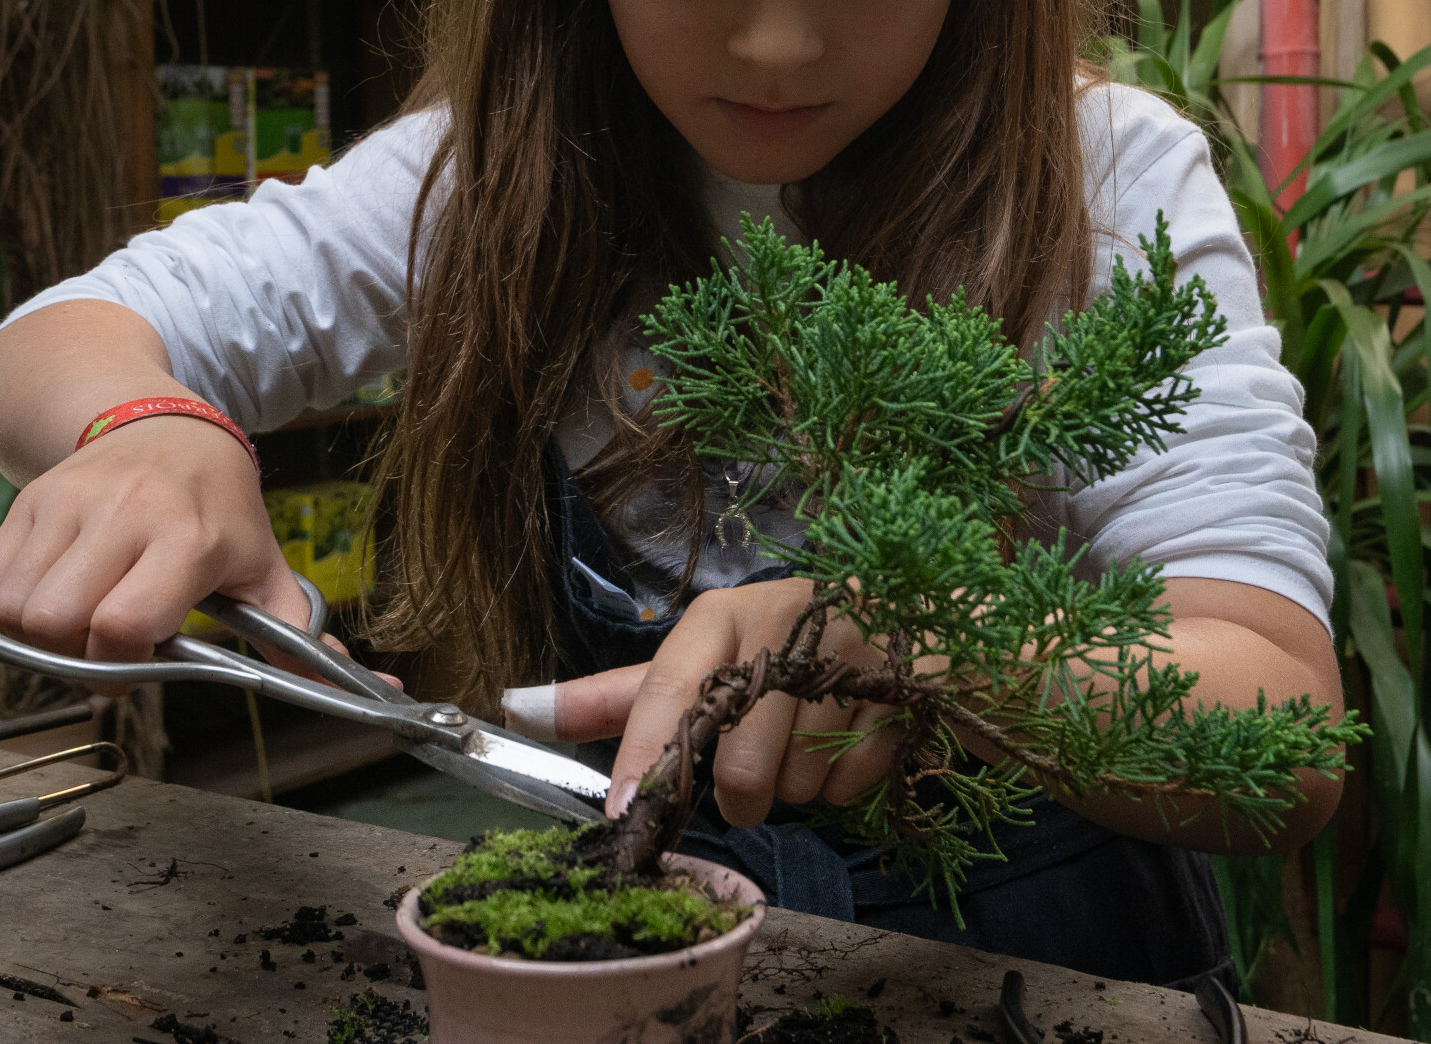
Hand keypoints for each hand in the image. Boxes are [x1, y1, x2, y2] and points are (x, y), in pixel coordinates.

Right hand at [0, 415, 313, 687]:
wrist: (168, 427)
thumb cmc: (221, 512)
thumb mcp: (266, 568)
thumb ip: (300, 638)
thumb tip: (377, 688)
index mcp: (188, 540)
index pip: (121, 625)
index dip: (117, 666)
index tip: (133, 663)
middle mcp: (125, 514)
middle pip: (53, 624)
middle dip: (70, 655)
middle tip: (100, 643)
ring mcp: (71, 501)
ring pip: (11, 606)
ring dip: (33, 634)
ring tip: (78, 616)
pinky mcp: (30, 497)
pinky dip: (4, 606)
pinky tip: (49, 593)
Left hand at [572, 578, 906, 828]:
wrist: (914, 621)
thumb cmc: (784, 648)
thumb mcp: (704, 662)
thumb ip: (619, 696)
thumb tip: (516, 709)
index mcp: (722, 615)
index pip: (666, 687)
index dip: (640, 755)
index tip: (623, 814)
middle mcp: (783, 620)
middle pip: (738, 762)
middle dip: (741, 797)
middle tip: (750, 781)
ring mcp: (850, 650)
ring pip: (797, 781)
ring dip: (798, 787)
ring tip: (810, 744)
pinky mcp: (903, 686)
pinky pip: (851, 784)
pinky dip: (845, 783)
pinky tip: (851, 741)